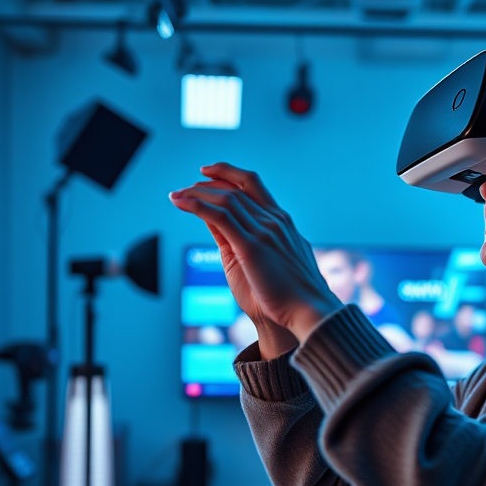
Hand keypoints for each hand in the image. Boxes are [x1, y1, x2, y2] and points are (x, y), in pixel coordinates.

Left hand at [169, 163, 342, 345]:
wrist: (309, 312)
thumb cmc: (291, 295)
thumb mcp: (270, 261)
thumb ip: (250, 242)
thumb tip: (228, 234)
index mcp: (282, 222)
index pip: (252, 186)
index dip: (228, 174)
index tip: (208, 174)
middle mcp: (275, 220)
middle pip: (236, 188)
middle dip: (207, 184)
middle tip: (184, 189)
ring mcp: (265, 231)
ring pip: (226, 198)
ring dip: (197, 193)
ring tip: (176, 196)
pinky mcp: (252, 246)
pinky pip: (220, 216)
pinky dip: (197, 205)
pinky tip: (181, 202)